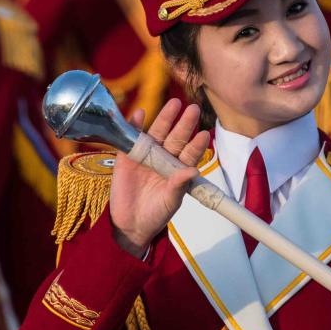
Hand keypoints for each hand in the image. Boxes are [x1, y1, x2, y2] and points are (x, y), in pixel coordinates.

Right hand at [108, 98, 212, 257]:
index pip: (189, 153)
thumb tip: (193, 170)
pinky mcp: (126, 158)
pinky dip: (134, 126)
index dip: (196, 144)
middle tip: (193, 109)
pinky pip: (131, 139)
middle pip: (175, 138)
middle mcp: (164, 159)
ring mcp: (145, 156)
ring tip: (174, 104)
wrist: (130, 225)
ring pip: (156, 134)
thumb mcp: (170, 201)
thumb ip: (179, 185)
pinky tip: (140, 114)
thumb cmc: (156, 214)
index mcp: (177, 170)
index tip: (204, 134)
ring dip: (164, 119)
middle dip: (184, 124)